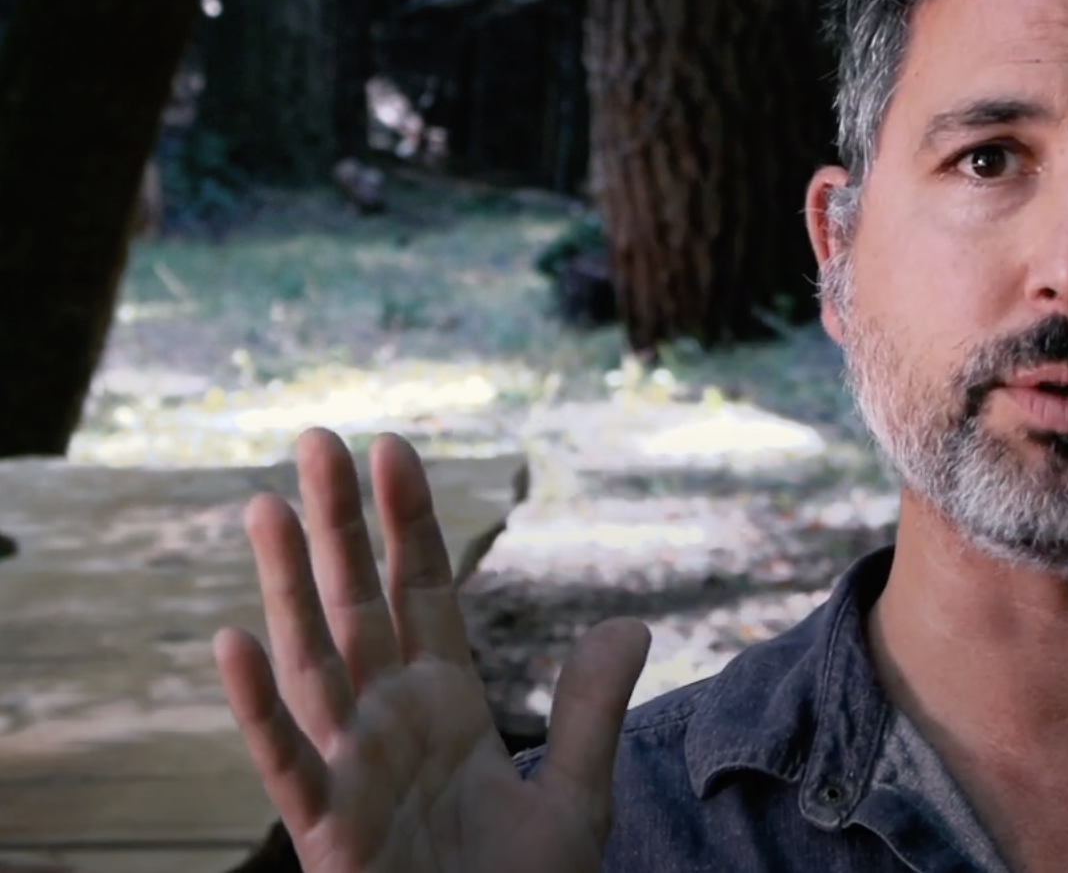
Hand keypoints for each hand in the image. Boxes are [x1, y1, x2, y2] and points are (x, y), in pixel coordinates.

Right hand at [214, 428, 649, 872]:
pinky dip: (258, 706)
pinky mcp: (328, 833)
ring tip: (264, 504)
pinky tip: (233, 639)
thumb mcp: (577, 796)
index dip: (405, 520)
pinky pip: (286, 761)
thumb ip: (593, 709)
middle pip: (356, 604)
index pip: (419, 591)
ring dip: (286, 586)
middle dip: (337, 524)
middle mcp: (387, 723)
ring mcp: (352, 772)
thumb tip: (630, 622)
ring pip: (312, 662)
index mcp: (442, 704)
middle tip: (315, 437)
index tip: (393, 446)